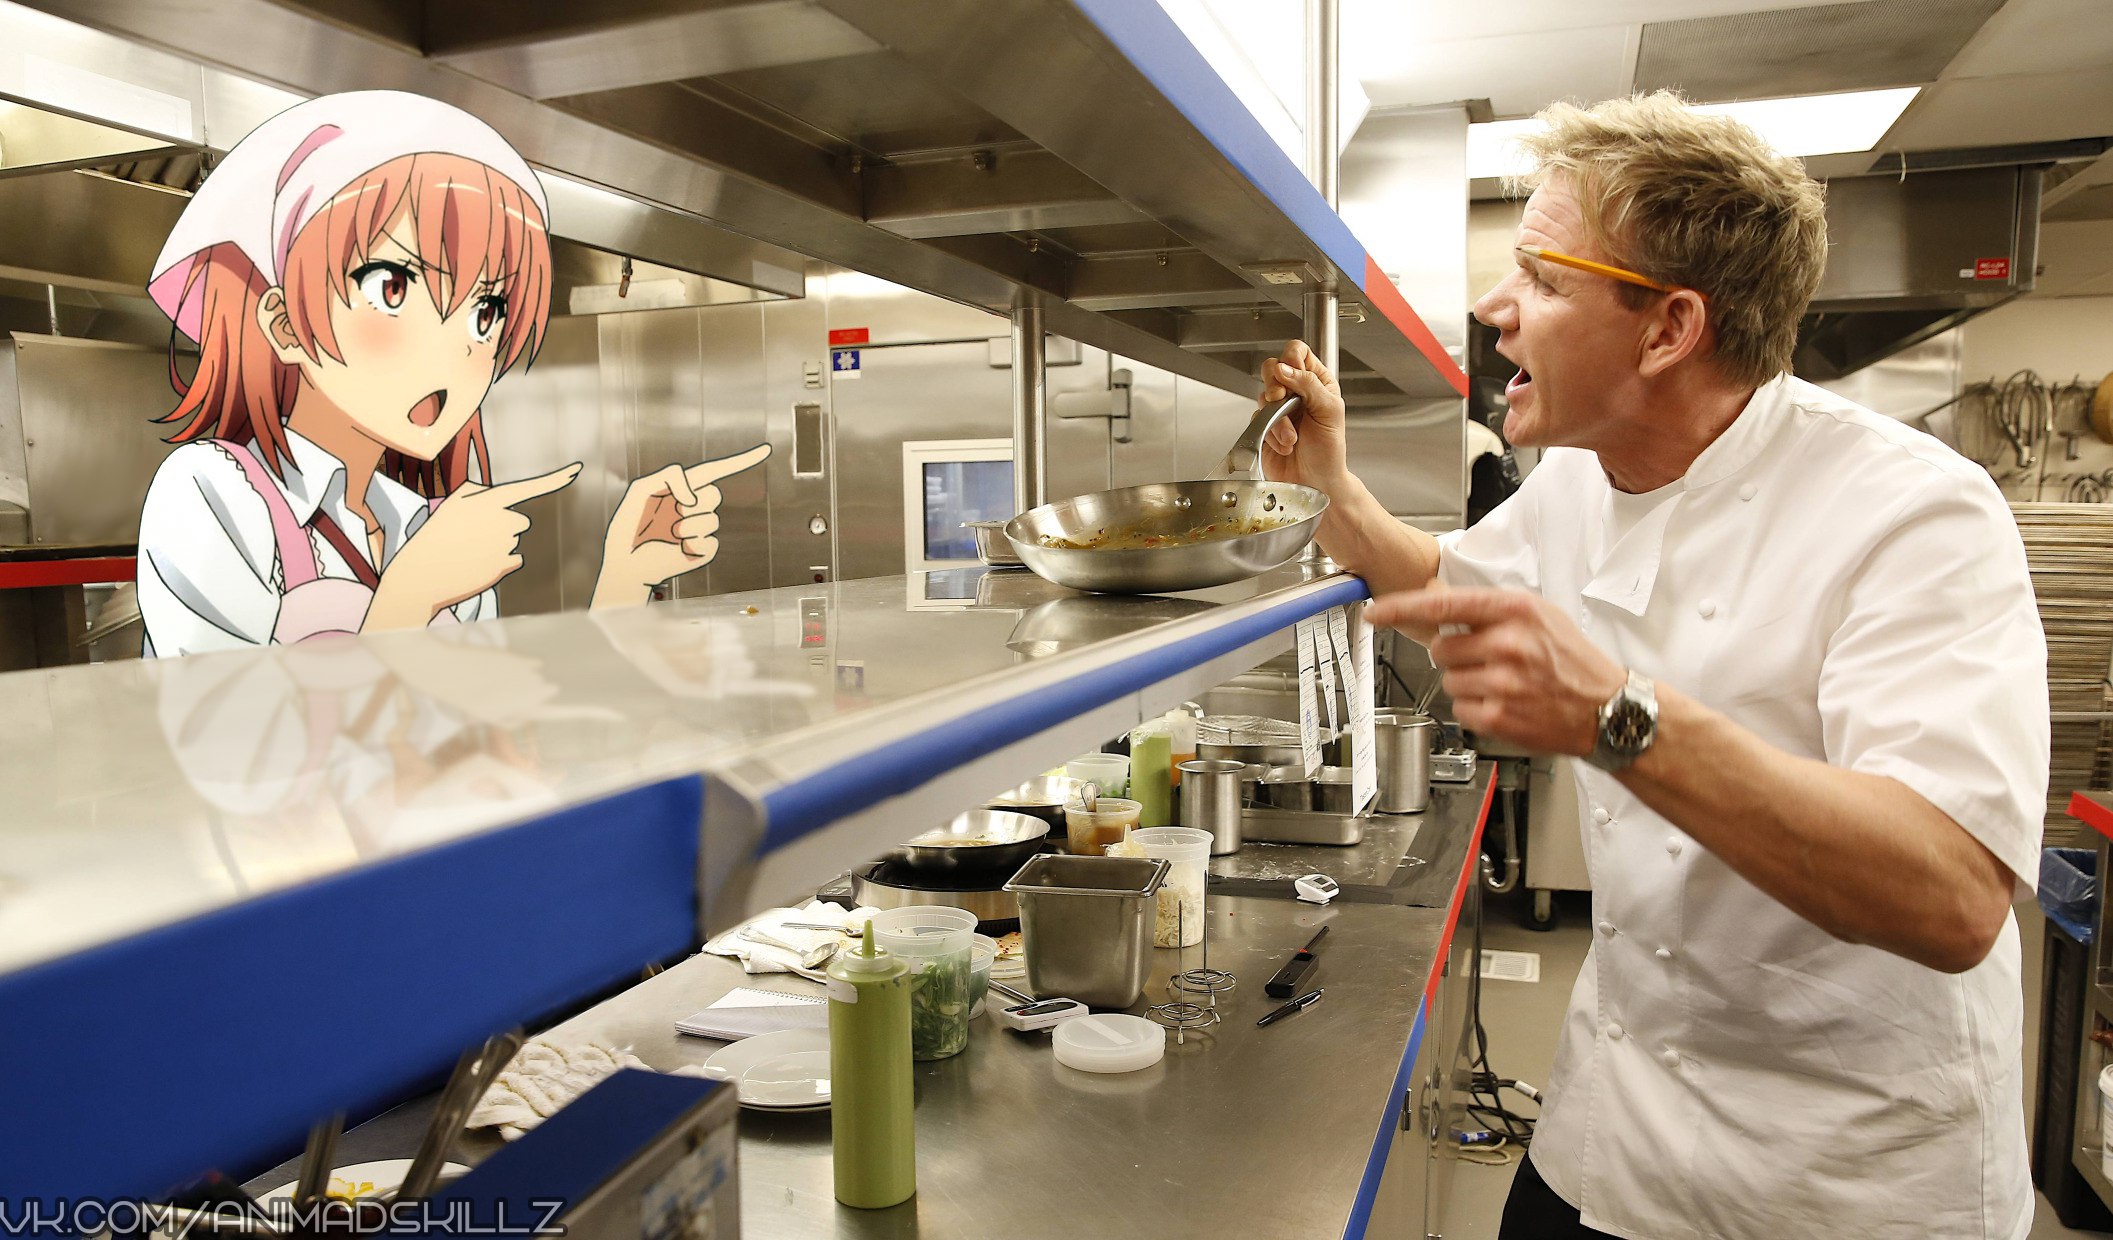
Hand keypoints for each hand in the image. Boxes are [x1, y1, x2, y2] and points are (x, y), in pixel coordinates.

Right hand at [368, 463, 581, 628]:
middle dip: (503, 527)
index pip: (528, 487)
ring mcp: (508, 543)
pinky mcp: (509, 565)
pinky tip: (478, 564)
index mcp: (489, 500)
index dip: (556, 478)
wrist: (423, 573)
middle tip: (472, 536)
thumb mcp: (452, 503)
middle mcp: (504, 519)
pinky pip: (515, 559)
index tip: (578, 469)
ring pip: (515, 541)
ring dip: (499, 545)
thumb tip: (498, 496)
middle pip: (521, 521)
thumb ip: (479, 493)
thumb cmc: (436, 535)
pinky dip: (500, 563)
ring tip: (471, 550)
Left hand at [594, 443, 771, 607]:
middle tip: (669, 514)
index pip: (715, 471)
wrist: (625, 561)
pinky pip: (710, 541)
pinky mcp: (704, 550)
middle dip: (692, 503)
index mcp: (684, 488)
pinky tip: (676, 549)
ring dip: (686, 526)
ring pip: (711, 519)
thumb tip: (695, 496)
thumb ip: (670, 476)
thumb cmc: (628, 524)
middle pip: (714, 494)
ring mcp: (702, 529)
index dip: (741, 461)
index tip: (766, 450)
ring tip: (667, 535)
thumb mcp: (642, 488)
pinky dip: (691, 545)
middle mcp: (696, 506)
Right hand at [1258, 339, 1349, 490]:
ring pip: (1263, 396)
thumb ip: (1308, 384)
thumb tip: (1285, 368)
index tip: (1292, 371)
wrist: (1316, 482)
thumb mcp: (1329, 411)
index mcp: (1316, 382)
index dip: (1291, 357)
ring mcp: (1278, 409)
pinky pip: (1257, 421)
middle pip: (1272, 368)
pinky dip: (1271, 434)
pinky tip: (1286, 445)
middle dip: (1275, 385)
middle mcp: (1296, 392)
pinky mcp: (1263, 427)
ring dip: (1277, 419)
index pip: (1298, 352)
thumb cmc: (1329, 450)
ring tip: (1292, 436)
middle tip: (1281, 399)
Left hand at [1367, 587, 1625, 756]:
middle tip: (1490, 662)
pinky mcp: (1499, 716)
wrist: (1608, 709)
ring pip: (1449, 680)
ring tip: (1506, 685)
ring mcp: (1503, 682)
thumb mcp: (1540, 617)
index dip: (1402, 609)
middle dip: (1457, 656)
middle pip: (1441, 648)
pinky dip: (1476, 709)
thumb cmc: (1573, 662)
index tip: (1376, 612)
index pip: (1443, 605)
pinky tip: (1506, 704)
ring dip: (1468, 684)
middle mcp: (1508, 643)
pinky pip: (1460, 709)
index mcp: (1515, 611)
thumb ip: (1490, 611)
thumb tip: (1439, 606)